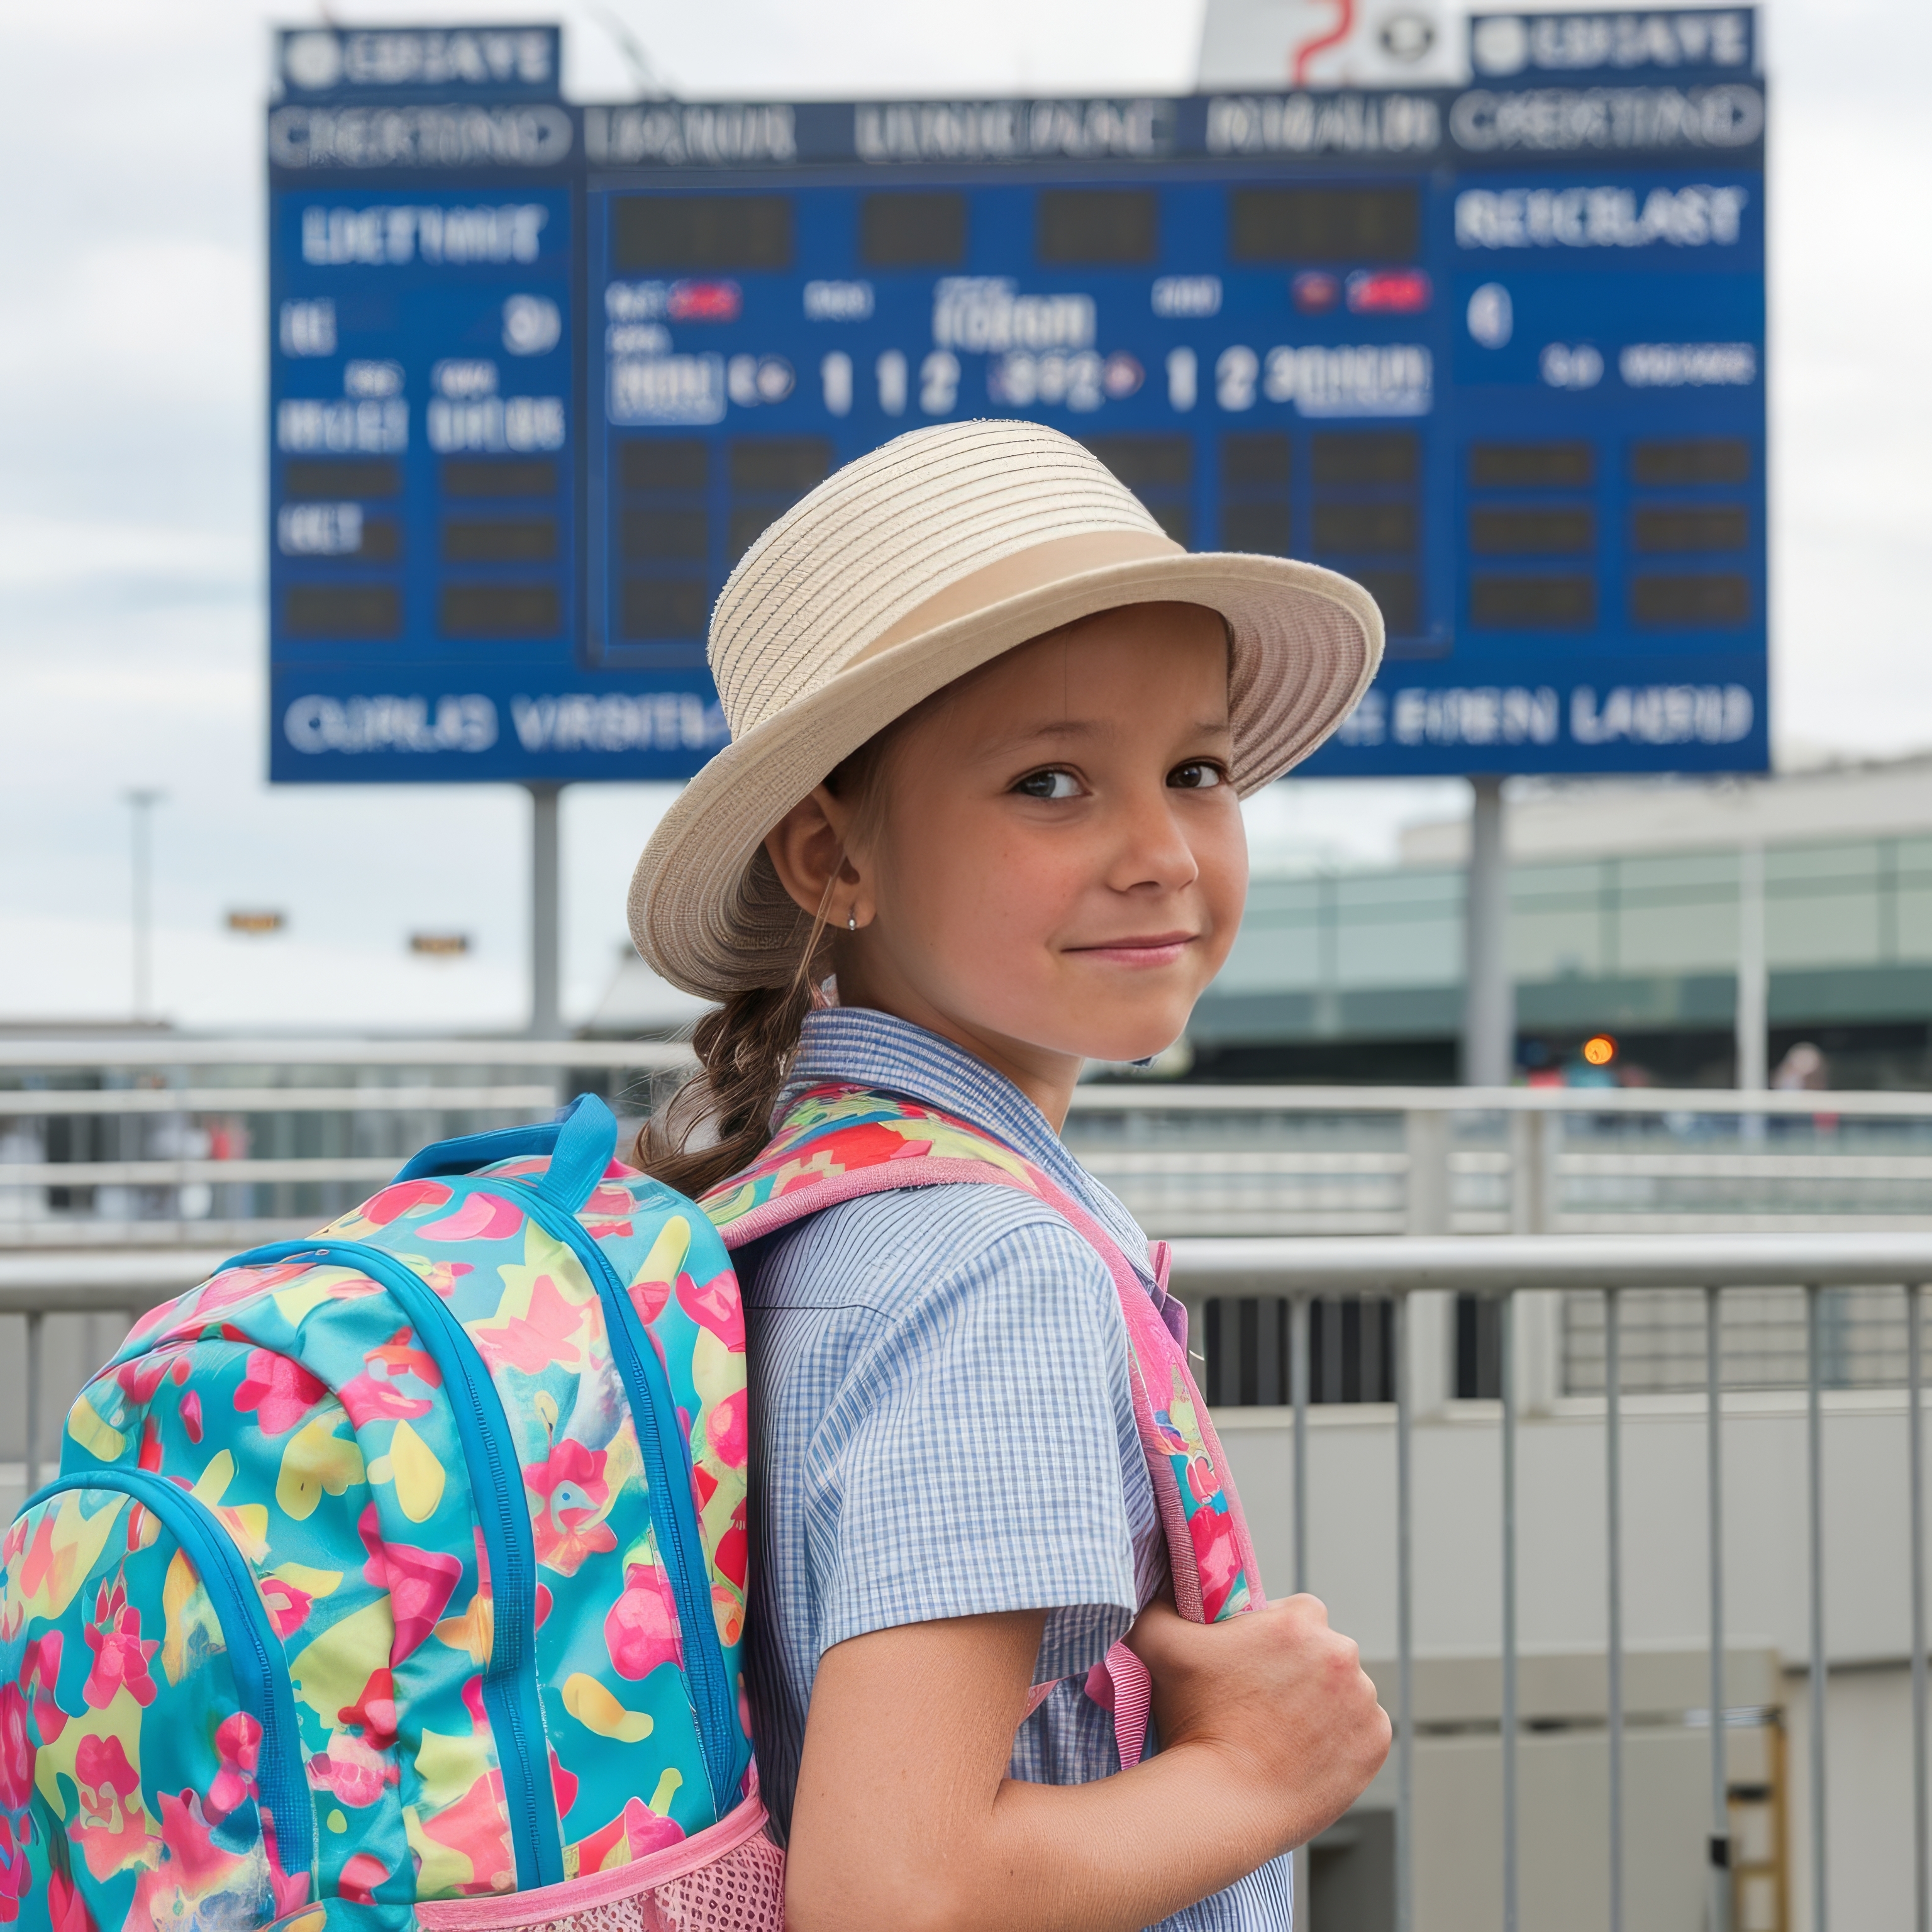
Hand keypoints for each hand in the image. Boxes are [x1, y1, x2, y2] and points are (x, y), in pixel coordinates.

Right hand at [1123, 1592, 1390, 1850]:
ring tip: (1282, 1731)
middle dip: (1300, 1667)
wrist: (1223, 1803)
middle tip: (1262, 1700)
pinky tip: (1306, 1752)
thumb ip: (1162, 1603)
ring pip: (1345, 1690)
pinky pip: (1362, 1729)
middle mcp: (1341, 1654)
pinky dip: (1342, 1738)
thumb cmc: (1192, 1721)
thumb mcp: (1159, 1644)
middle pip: (1325, 1650)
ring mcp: (1363, 1701)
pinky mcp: (1375, 1743)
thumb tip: (1166, 1591)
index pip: (1299, 1612)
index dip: (1274, 1635)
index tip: (1252, 1663)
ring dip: (1323, 1702)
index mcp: (1299, 1621)